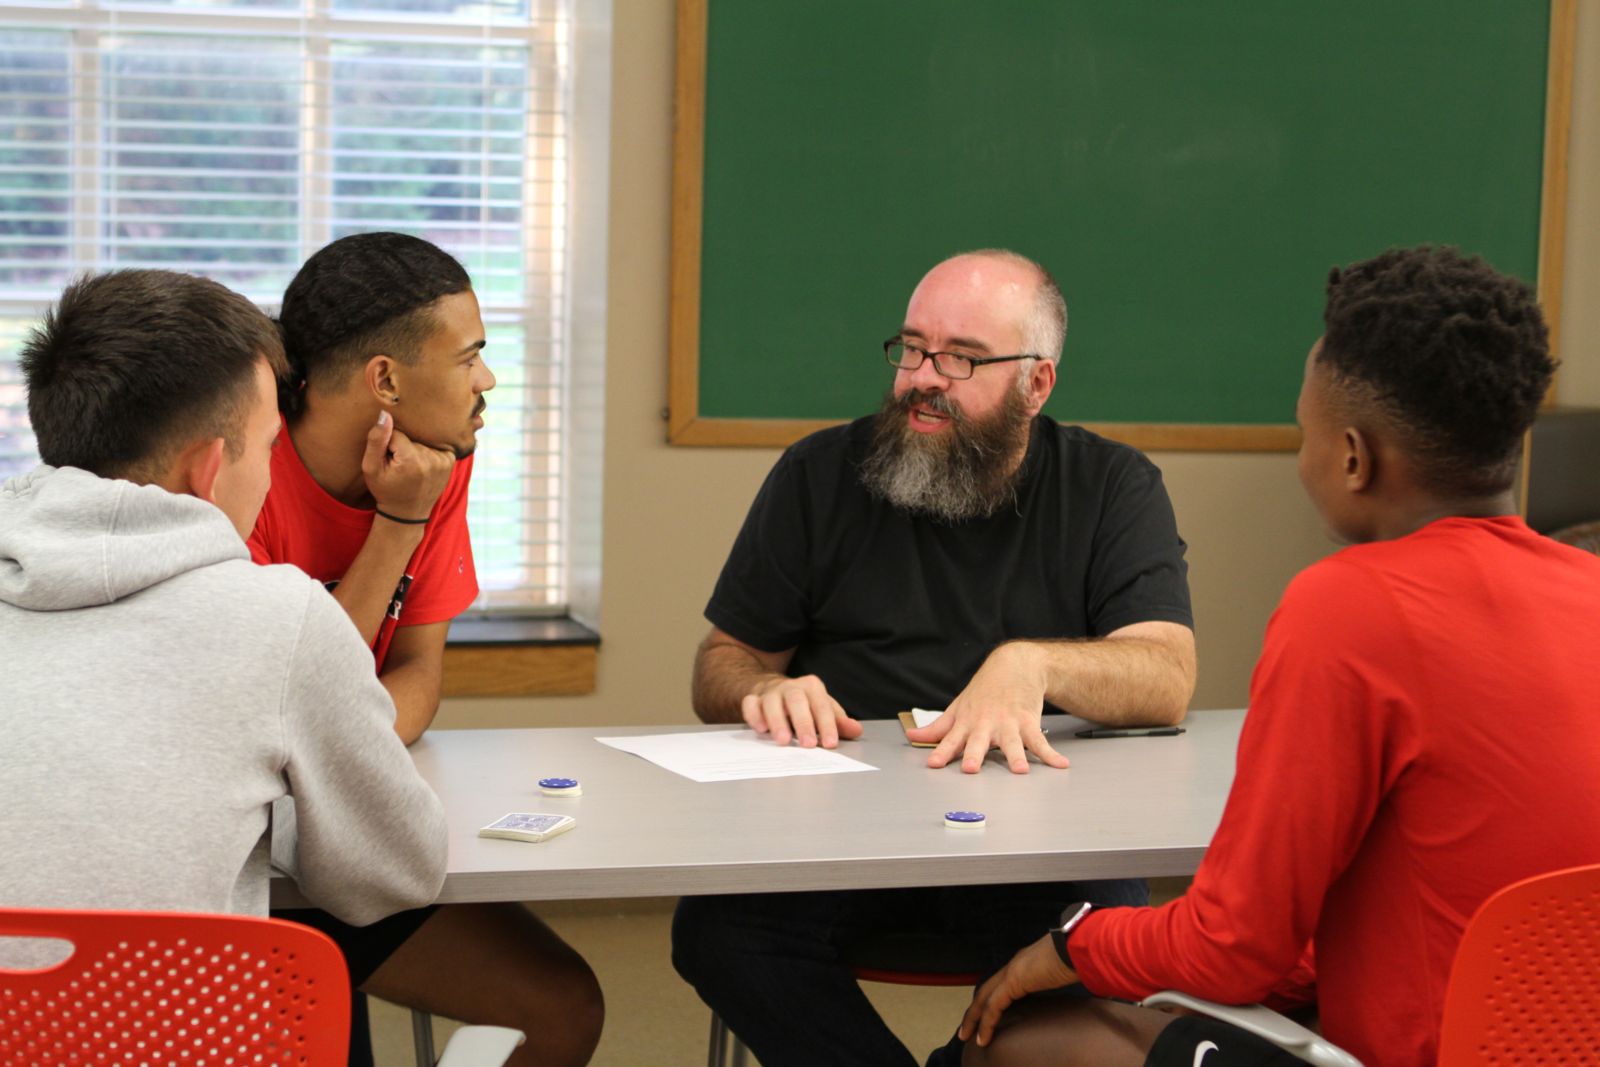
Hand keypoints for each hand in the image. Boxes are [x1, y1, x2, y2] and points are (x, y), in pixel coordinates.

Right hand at [362, 411, 454, 520]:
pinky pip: (434, 444)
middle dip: (403, 445)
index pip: (396, 433)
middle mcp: (431, 459)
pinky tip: (422, 465)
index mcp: (411, 460)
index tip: (388, 459)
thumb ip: (376, 440)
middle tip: (399, 465)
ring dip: (415, 448)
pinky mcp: (450, 460)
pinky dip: (427, 451)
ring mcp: (443, 460)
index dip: (388, 443)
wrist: (407, 512)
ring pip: (423, 440)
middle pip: (411, 435)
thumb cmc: (386, 490)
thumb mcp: (371, 468)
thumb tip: (385, 414)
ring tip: (411, 467)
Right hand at [741, 674, 863, 747]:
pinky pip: (750, 704)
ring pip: (772, 702)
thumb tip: (856, 730)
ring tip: (783, 740)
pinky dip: (753, 715)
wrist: (772, 688)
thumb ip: (838, 721)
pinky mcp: (753, 698)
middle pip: (797, 701)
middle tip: (808, 744)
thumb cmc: (803, 703)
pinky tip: (760, 729)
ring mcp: (770, 692)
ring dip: (777, 721)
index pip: (822, 706)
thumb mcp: (823, 708)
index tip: (830, 743)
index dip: (827, 725)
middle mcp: (791, 687)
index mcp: (812, 687)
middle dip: (803, 723)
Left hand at [908, 643, 1069, 773]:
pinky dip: (1051, 754)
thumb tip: (912, 738)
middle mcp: (987, 724)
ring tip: (1021, 770)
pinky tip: (1060, 764)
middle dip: (975, 755)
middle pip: (979, 742)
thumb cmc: (985, 691)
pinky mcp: (1028, 721)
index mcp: (967, 722)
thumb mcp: (958, 707)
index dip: (941, 752)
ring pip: (1012, 742)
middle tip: (971, 768)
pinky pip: (1040, 741)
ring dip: (1017, 756)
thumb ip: (937, 728)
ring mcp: (1009, 723)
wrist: (1014, 666)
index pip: (950, 739)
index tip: (933, 764)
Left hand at [959, 934, 1077, 1047]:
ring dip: (974, 1018)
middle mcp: (1015, 965)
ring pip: (984, 998)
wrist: (1079, 947)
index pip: (1000, 983)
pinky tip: (983, 1037)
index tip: (984, 1015)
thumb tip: (1070, 994)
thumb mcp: (1065, 974)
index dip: (989, 999)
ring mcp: (1012, 971)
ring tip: (967, 1036)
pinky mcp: (1013, 981)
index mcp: (1025, 962)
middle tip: (966, 1028)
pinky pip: (993, 1006)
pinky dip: (986, 1023)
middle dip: (974, 1010)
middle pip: (986, 990)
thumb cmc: (1079, 958)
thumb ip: (1058, 983)